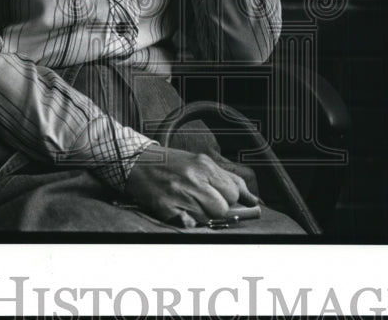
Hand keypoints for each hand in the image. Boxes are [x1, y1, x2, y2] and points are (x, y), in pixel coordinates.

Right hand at [123, 145, 258, 227]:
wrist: (136, 162)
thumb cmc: (170, 163)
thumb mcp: (200, 162)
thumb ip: (228, 178)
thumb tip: (252, 199)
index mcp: (204, 165)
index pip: (233, 192)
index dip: (230, 199)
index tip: (222, 198)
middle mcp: (193, 179)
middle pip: (222, 208)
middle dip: (216, 209)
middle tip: (202, 201)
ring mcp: (179, 194)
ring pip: (207, 218)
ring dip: (202, 216)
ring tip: (189, 204)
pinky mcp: (166, 208)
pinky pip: (189, 225)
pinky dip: (188, 222)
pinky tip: (181, 212)